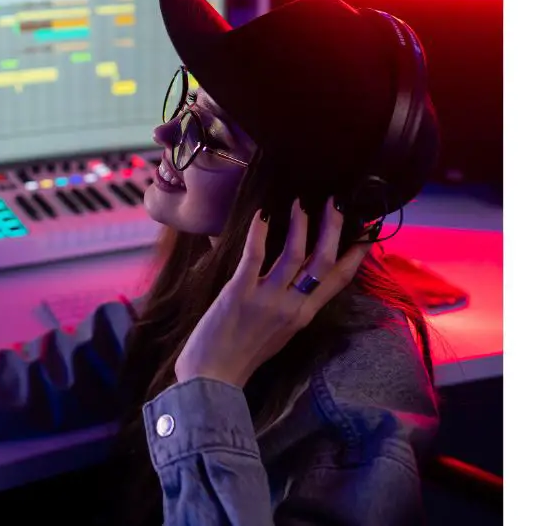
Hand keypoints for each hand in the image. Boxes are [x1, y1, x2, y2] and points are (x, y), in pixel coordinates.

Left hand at [174, 198, 370, 387]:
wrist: (213, 377)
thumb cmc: (241, 356)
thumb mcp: (278, 333)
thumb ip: (289, 307)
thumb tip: (293, 280)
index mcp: (303, 316)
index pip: (338, 281)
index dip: (354, 255)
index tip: (365, 233)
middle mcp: (292, 306)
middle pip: (323, 261)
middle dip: (333, 229)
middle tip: (335, 202)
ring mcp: (267, 298)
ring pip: (295, 255)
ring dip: (300, 225)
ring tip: (300, 203)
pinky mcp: (239, 292)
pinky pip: (255, 256)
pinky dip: (259, 233)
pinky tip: (262, 214)